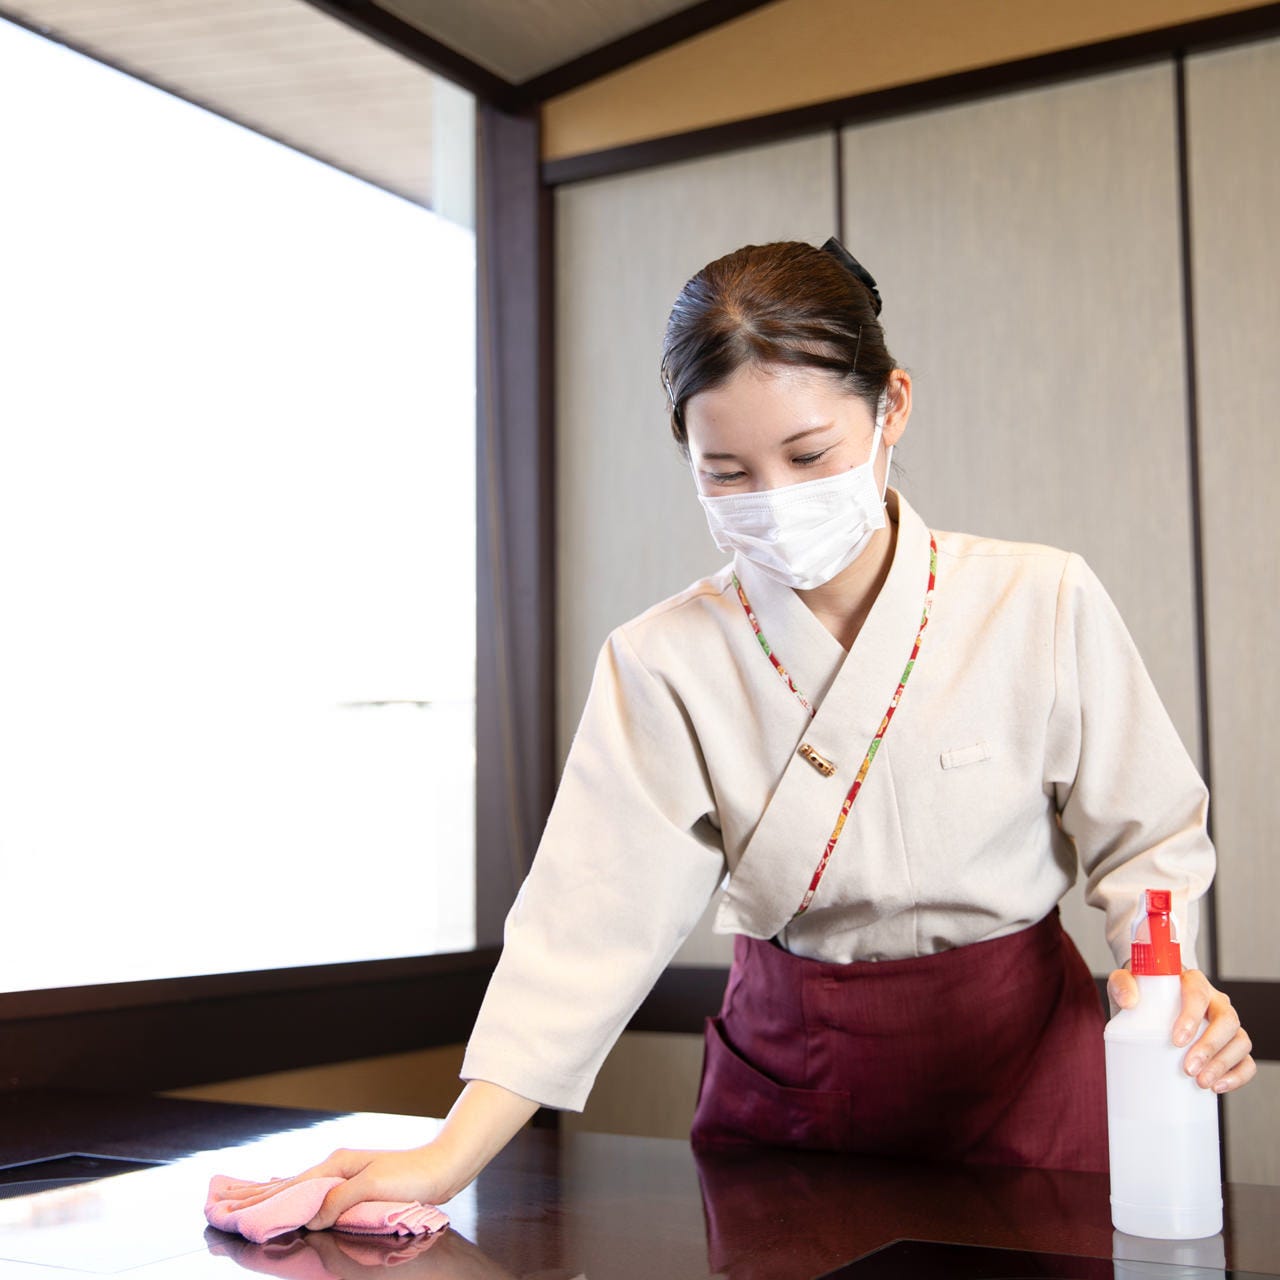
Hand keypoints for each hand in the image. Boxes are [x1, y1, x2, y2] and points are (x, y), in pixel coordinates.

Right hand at [214, 1143, 457, 1230]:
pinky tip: (283, 1194)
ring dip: (264, 1194)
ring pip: (293, 1187)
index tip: (226, 1209)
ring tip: (237, 1195)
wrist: (442, 1166)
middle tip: (216, 1200)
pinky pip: (309, 1191)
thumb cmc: (412, 1177)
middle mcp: (332, 1168)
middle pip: (283, 1185)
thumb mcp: (374, 1187)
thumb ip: (339, 1201)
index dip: (257, 1202)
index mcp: (334, 1168)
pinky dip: (288, 1194)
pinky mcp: (350, 1185)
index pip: (286, 1189)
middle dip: (250, 1194)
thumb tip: (309, 1218)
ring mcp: (340, 1175)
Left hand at [1107, 966, 1256, 1093]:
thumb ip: (1121, 984)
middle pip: (1227, 1021)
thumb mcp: (1124, 982)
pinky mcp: (1231, 1045)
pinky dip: (1238, 1076)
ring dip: (1224, 1065)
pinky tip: (1218, 1088)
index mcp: (1193, 982)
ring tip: (1200, 1082)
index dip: (1192, 1017)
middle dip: (1210, 1047)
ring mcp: (1226, 1024)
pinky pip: (1247, 1061)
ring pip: (1241, 1041)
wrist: (1148, 1004)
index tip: (1177, 1040)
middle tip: (1188, 1069)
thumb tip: (1129, 1001)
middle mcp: (1215, 1001)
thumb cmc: (1141, 992)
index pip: (1198, 994)